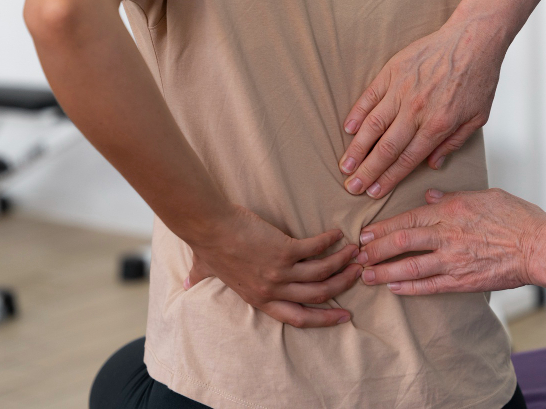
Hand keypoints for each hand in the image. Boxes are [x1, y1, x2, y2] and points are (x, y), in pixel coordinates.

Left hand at [186, 204, 361, 326]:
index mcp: (258, 299)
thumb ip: (201, 279)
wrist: (208, 227)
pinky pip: (315, 249)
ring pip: (321, 273)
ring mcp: (279, 270)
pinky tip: (338, 234)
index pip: (297, 318)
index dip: (323, 319)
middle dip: (341, 287)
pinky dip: (329, 242)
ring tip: (355, 253)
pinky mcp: (283, 249)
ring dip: (342, 264)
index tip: (343, 316)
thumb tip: (187, 283)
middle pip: (317, 296)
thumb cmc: (206, 246)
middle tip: (358, 276)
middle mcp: (272, 289)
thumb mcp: (203, 271)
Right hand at [339, 17, 506, 198]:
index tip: (374, 192)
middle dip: (367, 171)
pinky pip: (369, 97)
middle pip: (386, 148)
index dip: (388, 179)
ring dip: (356, 148)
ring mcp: (402, 90)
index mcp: (438, 125)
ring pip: (372, 125)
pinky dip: (356, 114)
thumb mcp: (477, 118)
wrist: (473, 39)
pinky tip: (347, 129)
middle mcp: (417, 110)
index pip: (407, 160)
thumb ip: (454, 143)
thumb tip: (433, 164)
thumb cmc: (478, 77)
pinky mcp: (393, 71)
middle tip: (352, 188)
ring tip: (345, 166)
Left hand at [354, 189, 545, 294]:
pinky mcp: (463, 281)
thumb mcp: (484, 195)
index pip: (408, 218)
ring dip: (384, 271)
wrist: (540, 247)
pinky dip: (409, 287)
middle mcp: (447, 235)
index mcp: (451, 211)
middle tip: (357, 255)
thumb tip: (430, 197)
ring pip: (410, 266)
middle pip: (402, 241)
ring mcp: (454, 260)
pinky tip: (393, 288)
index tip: (366, 233)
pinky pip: (430, 285)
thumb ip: (454, 197)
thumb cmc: (517, 217)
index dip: (383, 227)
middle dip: (376, 249)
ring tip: (366, 275)